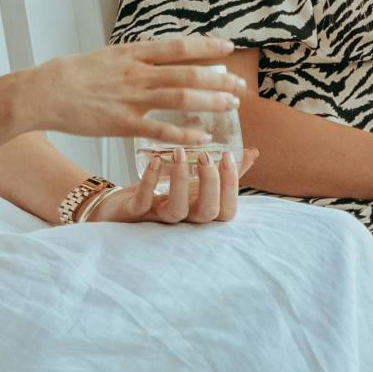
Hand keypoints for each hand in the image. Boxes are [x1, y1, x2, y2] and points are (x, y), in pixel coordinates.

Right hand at [19, 36, 240, 143]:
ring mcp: (130, 99)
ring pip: (181, 99)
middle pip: (188, 74)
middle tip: (240, 87)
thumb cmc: (71, 74)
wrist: (41, 92)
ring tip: (231, 107)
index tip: (229, 47)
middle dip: (219, 80)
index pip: (179, 47)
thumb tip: (161, 55)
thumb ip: (135, 57)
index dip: (207, 46)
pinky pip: (160, 130)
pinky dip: (184, 134)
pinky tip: (204, 137)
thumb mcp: (108, 55)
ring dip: (210, 103)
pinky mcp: (121, 124)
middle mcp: (136, 73)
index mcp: (133, 53)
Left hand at [89, 144, 259, 226]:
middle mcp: (185, 219)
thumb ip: (223, 171)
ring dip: (180, 180)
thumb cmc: (162, 193)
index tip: (228, 155)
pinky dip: (150, 181)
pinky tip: (156, 160)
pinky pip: (144, 202)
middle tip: (206, 155)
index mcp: (202, 210)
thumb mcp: (195, 180)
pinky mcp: (135, 214)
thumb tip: (252, 153)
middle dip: (210, 183)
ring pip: (177, 211)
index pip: (228, 209)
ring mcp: (159, 218)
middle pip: (208, 213)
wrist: (120, 205)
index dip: (232, 185)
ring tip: (181, 153)